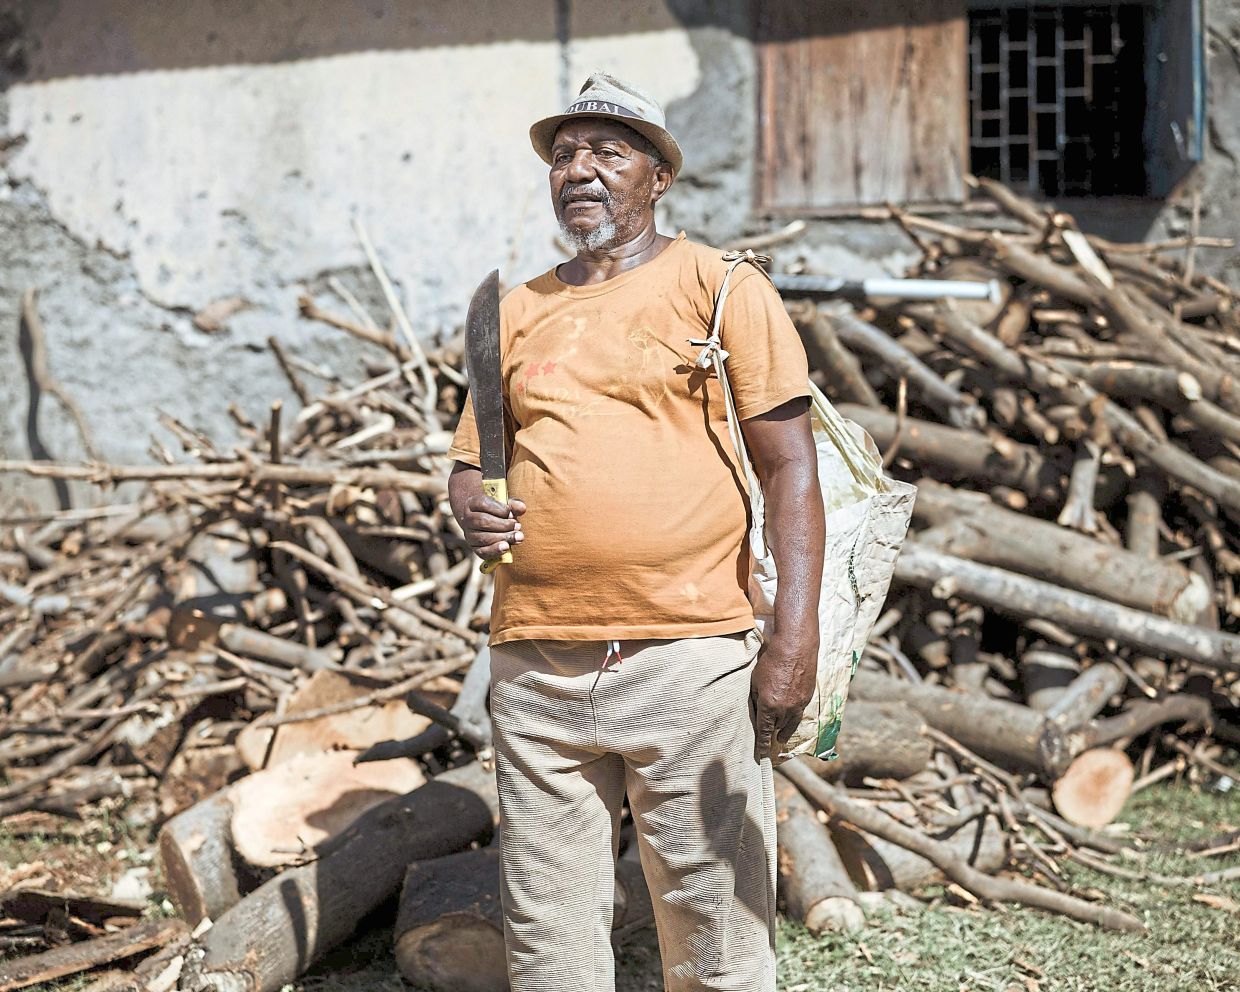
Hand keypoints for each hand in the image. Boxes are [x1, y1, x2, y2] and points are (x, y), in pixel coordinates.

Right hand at [461, 494, 526, 561]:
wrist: (485, 521)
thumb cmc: (497, 511)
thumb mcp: (505, 504)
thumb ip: (514, 505)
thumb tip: (522, 508)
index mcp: (473, 503)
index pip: (483, 504)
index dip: (499, 509)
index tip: (511, 514)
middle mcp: (467, 519)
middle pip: (483, 521)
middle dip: (503, 525)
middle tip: (518, 526)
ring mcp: (469, 534)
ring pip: (483, 537)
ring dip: (503, 537)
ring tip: (517, 536)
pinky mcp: (475, 548)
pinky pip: (482, 551)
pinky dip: (495, 550)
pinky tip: (506, 547)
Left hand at [750, 631, 817, 762]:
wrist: (796, 647)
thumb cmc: (771, 661)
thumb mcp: (755, 680)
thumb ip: (755, 698)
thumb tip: (757, 710)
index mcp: (769, 706)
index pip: (764, 731)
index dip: (762, 744)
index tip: (761, 754)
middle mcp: (785, 709)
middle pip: (778, 729)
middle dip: (772, 737)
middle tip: (769, 744)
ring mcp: (798, 704)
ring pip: (791, 724)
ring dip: (785, 731)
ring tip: (781, 738)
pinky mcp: (807, 697)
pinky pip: (799, 713)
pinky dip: (794, 718)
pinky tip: (791, 719)